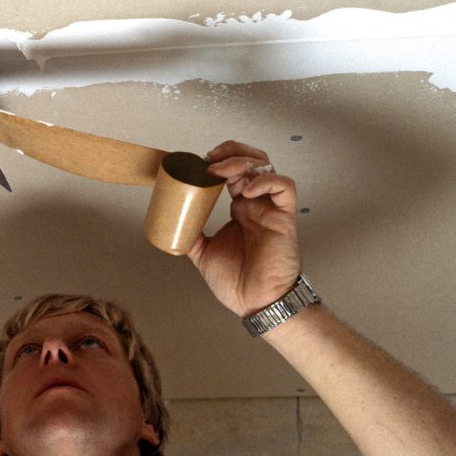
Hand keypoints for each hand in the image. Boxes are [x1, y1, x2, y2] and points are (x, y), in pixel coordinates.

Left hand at [188, 141, 300, 317]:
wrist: (256, 302)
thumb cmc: (238, 282)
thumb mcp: (204, 253)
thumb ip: (191, 236)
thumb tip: (171, 225)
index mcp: (240, 209)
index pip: (234, 173)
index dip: (220, 161)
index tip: (201, 163)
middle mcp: (256, 204)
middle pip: (251, 162)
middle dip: (232, 153)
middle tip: (211, 159)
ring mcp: (271, 209)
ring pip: (267, 168)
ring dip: (244, 162)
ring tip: (223, 170)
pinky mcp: (285, 217)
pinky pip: (284, 187)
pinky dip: (265, 181)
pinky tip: (245, 189)